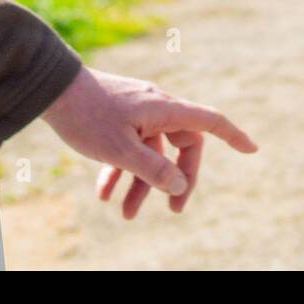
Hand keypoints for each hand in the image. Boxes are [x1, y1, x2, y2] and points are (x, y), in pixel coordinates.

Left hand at [42, 68, 257, 218]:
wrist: (51, 89)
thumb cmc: (87, 115)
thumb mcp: (120, 150)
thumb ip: (153, 169)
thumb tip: (180, 183)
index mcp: (163, 109)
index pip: (209, 121)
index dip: (233, 135)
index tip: (252, 149)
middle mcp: (155, 107)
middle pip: (182, 145)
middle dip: (176, 179)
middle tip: (172, 208)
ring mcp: (137, 111)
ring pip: (151, 151)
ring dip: (142, 183)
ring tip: (124, 213)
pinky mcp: (119, 115)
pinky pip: (129, 146)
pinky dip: (121, 169)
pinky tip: (103, 194)